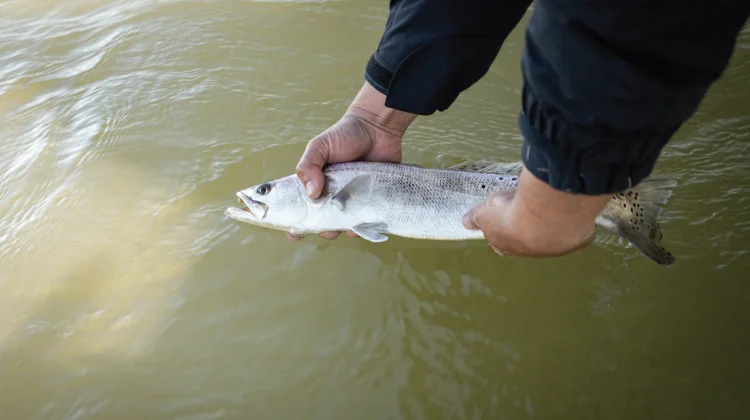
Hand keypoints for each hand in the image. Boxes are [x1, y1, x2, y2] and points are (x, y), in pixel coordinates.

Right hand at [289, 82, 415, 240]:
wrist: (378, 129)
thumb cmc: (346, 134)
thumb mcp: (319, 146)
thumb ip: (308, 166)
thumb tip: (311, 193)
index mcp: (314, 184)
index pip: (299, 207)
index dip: (294, 222)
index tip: (293, 232)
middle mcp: (330, 195)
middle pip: (319, 221)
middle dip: (319, 229)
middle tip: (323, 227)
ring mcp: (350, 199)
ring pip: (341, 225)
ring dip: (339, 230)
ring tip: (343, 225)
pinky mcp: (369, 201)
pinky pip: (363, 222)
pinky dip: (361, 227)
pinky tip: (361, 223)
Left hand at [462, 168, 609, 257]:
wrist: (545, 218)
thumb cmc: (512, 215)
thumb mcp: (486, 212)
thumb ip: (476, 217)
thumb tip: (465, 222)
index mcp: (508, 245)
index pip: (501, 242)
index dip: (502, 231)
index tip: (504, 221)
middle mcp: (532, 250)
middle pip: (528, 241)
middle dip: (527, 228)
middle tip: (529, 211)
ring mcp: (557, 247)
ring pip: (554, 236)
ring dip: (552, 225)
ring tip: (552, 207)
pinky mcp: (578, 240)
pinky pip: (577, 232)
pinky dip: (575, 224)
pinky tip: (574, 213)